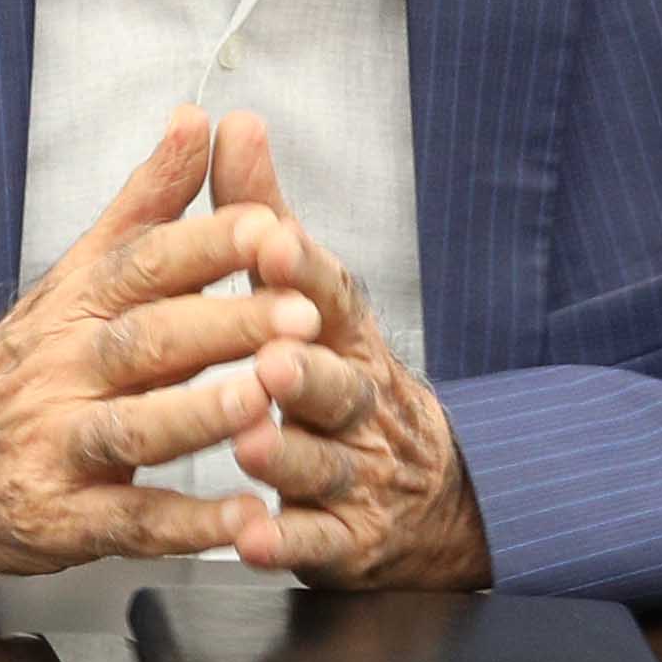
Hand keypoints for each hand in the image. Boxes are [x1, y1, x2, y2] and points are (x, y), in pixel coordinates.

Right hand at [0, 113, 326, 575]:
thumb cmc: (24, 363)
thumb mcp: (75, 276)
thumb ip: (145, 203)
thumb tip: (195, 116)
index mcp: (78, 303)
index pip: (143, 263)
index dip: (206, 244)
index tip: (270, 226)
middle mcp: (66, 370)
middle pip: (147, 341)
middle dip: (225, 325)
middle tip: (301, 313)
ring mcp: (60, 447)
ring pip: (134, 429)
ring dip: (203, 416)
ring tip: (268, 400)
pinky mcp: (63, 520)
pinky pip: (130, 522)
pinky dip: (188, 525)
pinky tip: (245, 520)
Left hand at [209, 115, 490, 588]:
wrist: (427, 494)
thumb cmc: (342, 376)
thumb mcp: (311, 295)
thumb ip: (264, 215)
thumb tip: (234, 120)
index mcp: (345, 335)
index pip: (330, 294)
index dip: (302, 269)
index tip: (271, 240)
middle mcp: (359, 399)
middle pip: (339, 381)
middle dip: (307, 368)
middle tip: (271, 356)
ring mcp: (358, 471)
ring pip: (324, 461)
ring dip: (289, 452)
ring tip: (250, 441)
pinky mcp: (348, 539)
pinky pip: (316, 541)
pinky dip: (286, 540)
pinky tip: (252, 536)